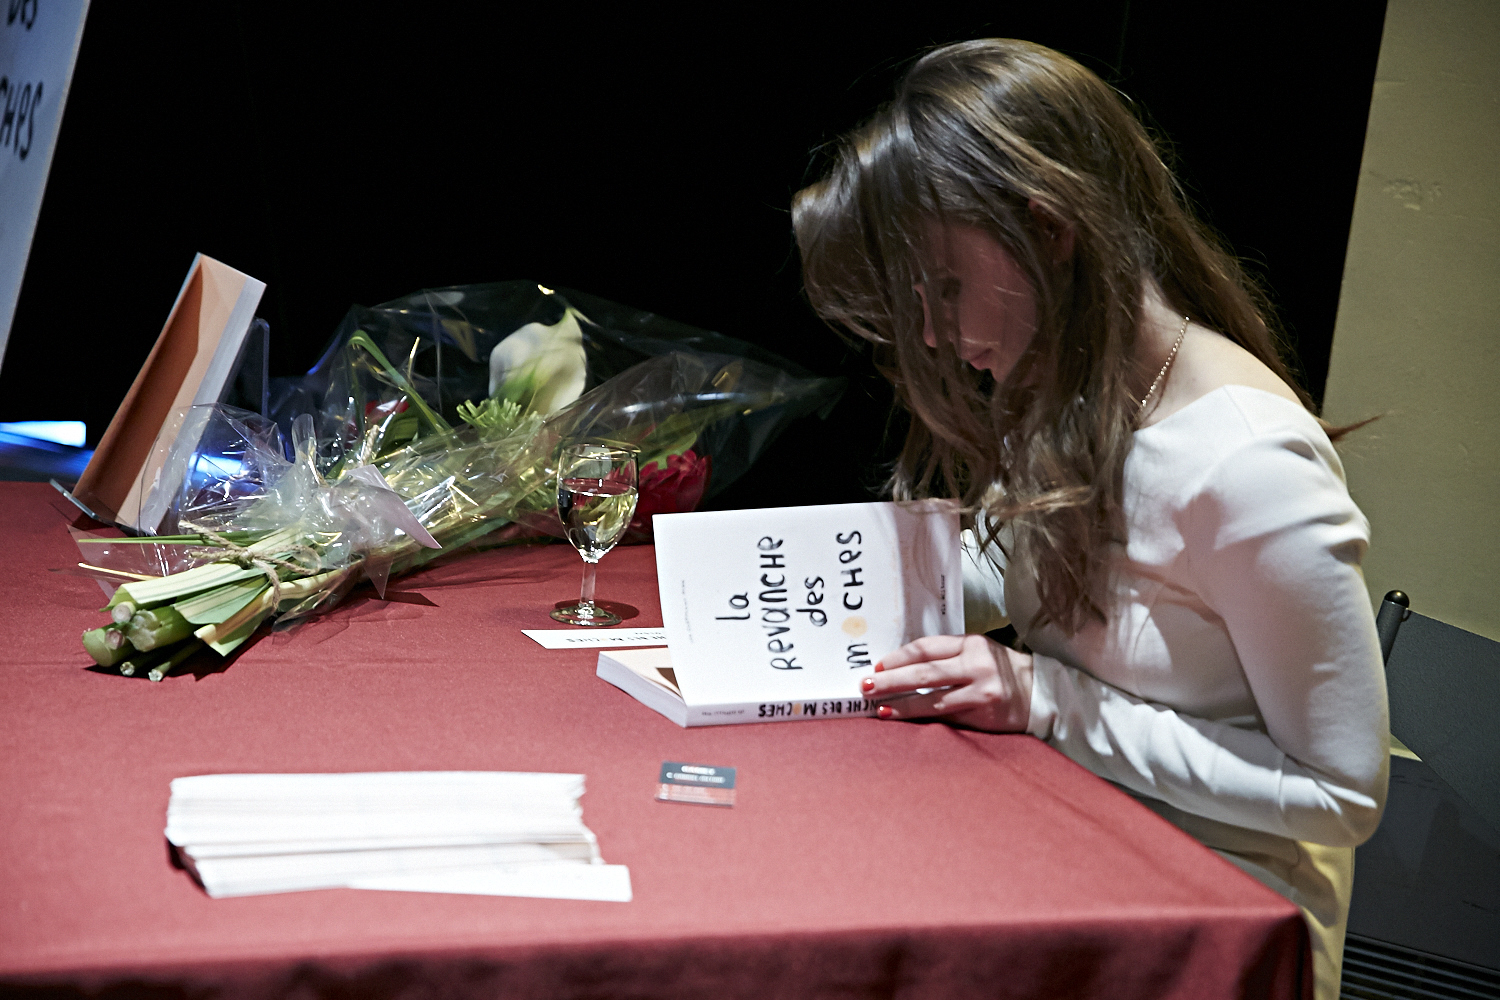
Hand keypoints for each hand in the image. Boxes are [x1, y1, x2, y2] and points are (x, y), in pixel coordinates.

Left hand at [862, 634, 1033, 732]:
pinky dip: (923, 719)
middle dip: (891, 681)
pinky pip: (947, 718)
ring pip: (933, 700)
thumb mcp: (977, 651)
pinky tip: (905, 719)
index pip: (926, 649)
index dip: (897, 658)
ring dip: (902, 704)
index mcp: (972, 644)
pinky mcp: (985, 716)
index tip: (877, 667)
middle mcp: (977, 666)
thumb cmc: (1000, 670)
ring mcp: (982, 692)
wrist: (1041, 693)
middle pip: (924, 673)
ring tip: (879, 708)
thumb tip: (899, 667)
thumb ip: (946, 655)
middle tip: (866, 687)